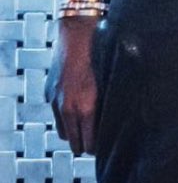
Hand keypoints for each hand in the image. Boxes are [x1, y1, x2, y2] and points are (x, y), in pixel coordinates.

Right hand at [46, 17, 101, 156]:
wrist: (78, 33)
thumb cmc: (103, 56)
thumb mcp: (112, 83)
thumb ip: (112, 106)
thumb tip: (122, 124)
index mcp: (87, 107)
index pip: (89, 145)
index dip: (98, 148)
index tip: (106, 146)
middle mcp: (68, 107)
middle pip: (74, 143)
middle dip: (86, 144)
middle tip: (98, 141)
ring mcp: (56, 100)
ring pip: (64, 132)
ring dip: (74, 132)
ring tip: (88, 127)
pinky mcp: (49, 92)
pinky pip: (57, 115)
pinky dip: (66, 117)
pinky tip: (78, 109)